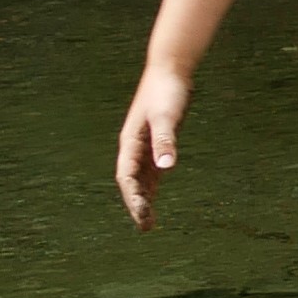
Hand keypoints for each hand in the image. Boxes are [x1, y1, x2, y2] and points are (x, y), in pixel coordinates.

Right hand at [117, 61, 191, 228]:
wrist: (170, 69)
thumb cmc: (166, 91)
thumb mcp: (167, 116)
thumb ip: (166, 140)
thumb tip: (165, 167)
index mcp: (131, 142)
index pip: (127, 177)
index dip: (133, 198)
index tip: (142, 216)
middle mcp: (134, 146)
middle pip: (131, 182)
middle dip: (136, 204)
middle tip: (146, 228)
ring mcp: (144, 144)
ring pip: (139, 178)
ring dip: (143, 198)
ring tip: (148, 222)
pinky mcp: (155, 141)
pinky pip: (150, 170)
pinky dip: (151, 185)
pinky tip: (154, 198)